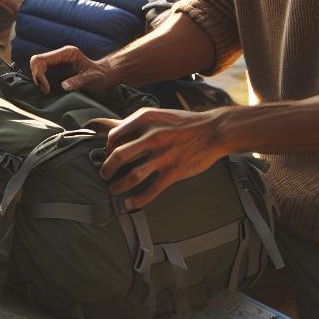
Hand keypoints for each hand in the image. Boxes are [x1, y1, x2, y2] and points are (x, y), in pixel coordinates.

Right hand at [30, 46, 110, 92]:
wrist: (104, 75)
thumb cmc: (100, 76)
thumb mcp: (91, 79)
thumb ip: (79, 81)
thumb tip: (64, 86)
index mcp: (67, 53)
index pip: (43, 59)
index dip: (40, 74)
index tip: (46, 89)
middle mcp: (60, 54)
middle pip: (37, 60)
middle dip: (37, 75)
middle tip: (45, 90)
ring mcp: (58, 59)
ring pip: (37, 64)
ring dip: (38, 77)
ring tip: (46, 90)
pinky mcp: (57, 66)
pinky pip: (42, 69)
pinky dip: (41, 79)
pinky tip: (47, 88)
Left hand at [93, 107, 227, 210]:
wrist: (215, 130)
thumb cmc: (184, 123)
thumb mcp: (157, 115)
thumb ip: (135, 123)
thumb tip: (110, 128)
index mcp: (145, 119)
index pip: (114, 137)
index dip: (106, 150)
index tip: (107, 157)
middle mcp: (152, 136)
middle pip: (118, 156)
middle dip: (106, 170)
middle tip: (104, 176)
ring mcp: (163, 155)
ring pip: (132, 175)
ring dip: (119, 186)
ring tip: (114, 191)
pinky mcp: (174, 171)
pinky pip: (151, 189)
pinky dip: (138, 199)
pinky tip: (130, 204)